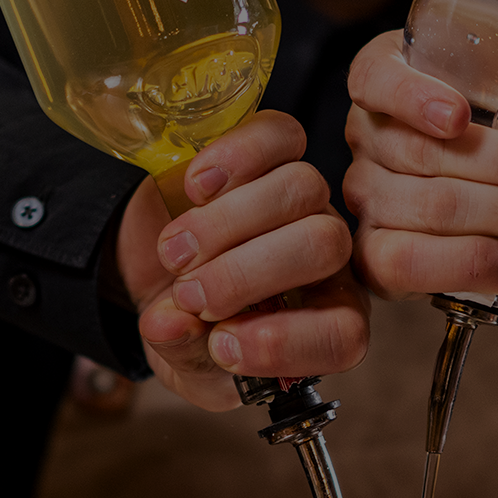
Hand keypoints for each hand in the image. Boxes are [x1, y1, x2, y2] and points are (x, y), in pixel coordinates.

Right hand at [117, 111, 367, 411]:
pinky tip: (195, 188)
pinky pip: (279, 136)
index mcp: (323, 323)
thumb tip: (171, 322)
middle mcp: (327, 260)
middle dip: (246, 275)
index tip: (220, 349)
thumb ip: (181, 353)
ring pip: (301, 189)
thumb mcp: (181, 361)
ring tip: (175, 253)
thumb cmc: (186, 329)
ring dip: (226, 224)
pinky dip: (234, 159)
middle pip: (324, 245)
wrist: (154, 272)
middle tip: (190, 295)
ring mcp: (305, 200)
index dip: (286, 344)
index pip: (343, 335)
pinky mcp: (272, 153)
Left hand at [342, 32, 497, 315]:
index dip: (470, 267)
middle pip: (430, 206)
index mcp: (384, 252)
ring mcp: (366, 136)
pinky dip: (416, 100)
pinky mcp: (371, 76)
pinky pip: (375, 87)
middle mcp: (368, 197)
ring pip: (422, 153)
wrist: (490, 110)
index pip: (402, 265)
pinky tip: (457, 114)